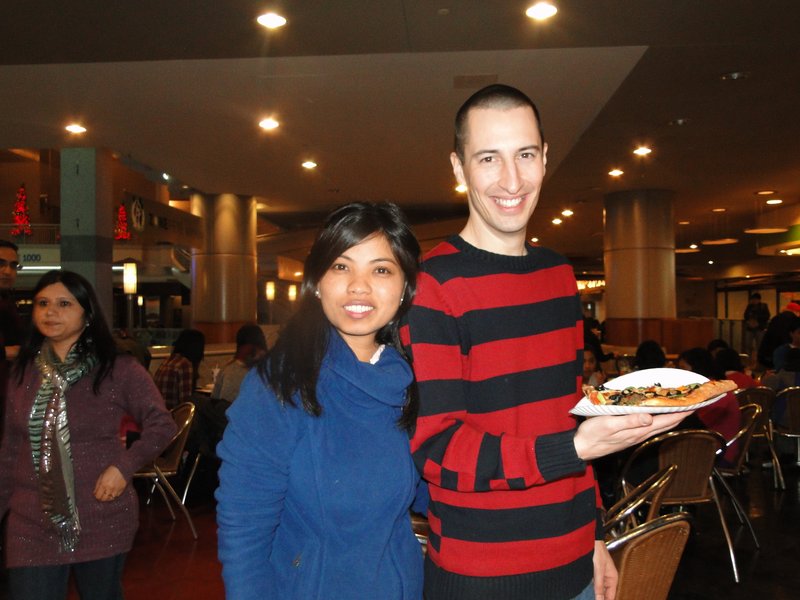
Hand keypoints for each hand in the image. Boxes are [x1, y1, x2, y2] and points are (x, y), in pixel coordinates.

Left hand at [93, 465, 126, 501]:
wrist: (122, 468)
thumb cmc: (110, 471)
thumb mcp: (101, 476)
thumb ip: (97, 486)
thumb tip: (95, 493)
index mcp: (103, 484)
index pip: (98, 496)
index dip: (97, 496)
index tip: (97, 495)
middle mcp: (110, 488)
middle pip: (104, 499)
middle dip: (102, 498)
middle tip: (102, 495)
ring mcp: (116, 489)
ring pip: (111, 498)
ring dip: (109, 497)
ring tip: (108, 493)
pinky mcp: (122, 489)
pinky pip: (117, 495)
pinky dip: (114, 494)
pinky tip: (113, 491)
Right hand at [573, 411, 692, 460]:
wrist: (581, 448)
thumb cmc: (592, 434)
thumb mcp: (608, 424)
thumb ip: (629, 421)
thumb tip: (649, 418)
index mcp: (638, 431)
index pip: (665, 421)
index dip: (681, 413)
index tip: (694, 404)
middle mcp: (640, 434)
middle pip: (667, 424)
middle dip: (681, 414)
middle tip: (693, 403)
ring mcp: (635, 436)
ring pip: (660, 426)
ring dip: (672, 417)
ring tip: (681, 408)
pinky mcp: (629, 435)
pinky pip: (651, 427)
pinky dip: (660, 420)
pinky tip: (659, 415)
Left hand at [593, 540, 617, 599]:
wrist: (591, 539)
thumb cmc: (598, 551)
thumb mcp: (598, 570)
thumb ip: (599, 585)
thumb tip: (599, 599)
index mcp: (613, 578)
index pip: (611, 596)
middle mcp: (608, 578)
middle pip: (605, 594)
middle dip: (600, 599)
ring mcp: (601, 575)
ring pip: (599, 589)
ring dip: (595, 594)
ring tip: (589, 598)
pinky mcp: (594, 572)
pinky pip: (594, 584)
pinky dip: (591, 588)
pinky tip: (586, 592)